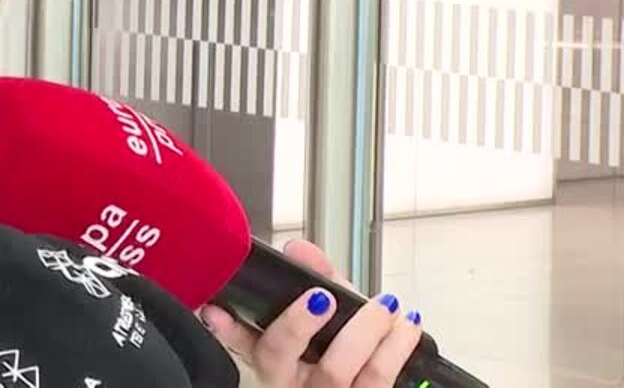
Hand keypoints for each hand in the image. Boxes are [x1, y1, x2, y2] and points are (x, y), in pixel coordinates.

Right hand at [199, 239, 422, 387]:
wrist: (366, 385)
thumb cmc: (345, 356)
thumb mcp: (328, 318)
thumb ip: (316, 278)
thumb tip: (301, 250)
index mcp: (275, 363)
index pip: (239, 342)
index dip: (225, 327)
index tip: (218, 310)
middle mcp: (291, 385)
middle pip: (278, 357)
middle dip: (298, 323)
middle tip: (323, 298)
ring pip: (335, 371)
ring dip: (363, 331)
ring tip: (384, 306)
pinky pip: (378, 380)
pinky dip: (396, 346)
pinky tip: (406, 327)